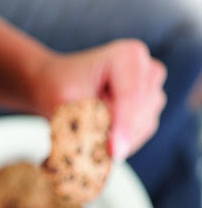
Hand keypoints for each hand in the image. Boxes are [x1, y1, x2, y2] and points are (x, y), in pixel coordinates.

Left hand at [33, 39, 166, 159]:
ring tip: (89, 130)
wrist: (56, 83)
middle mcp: (147, 69)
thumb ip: (89, 121)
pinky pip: (142, 133)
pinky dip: (121, 140)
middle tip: (86, 141)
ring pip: (145, 125)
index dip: (123, 126)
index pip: (130, 96)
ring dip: (118, 138)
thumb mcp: (65, 100)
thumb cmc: (59, 85)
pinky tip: (100, 135)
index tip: (114, 151)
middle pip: (141, 113)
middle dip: (117, 133)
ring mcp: (152, 89)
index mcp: (128, 56)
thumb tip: (109, 151)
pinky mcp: (150, 108)